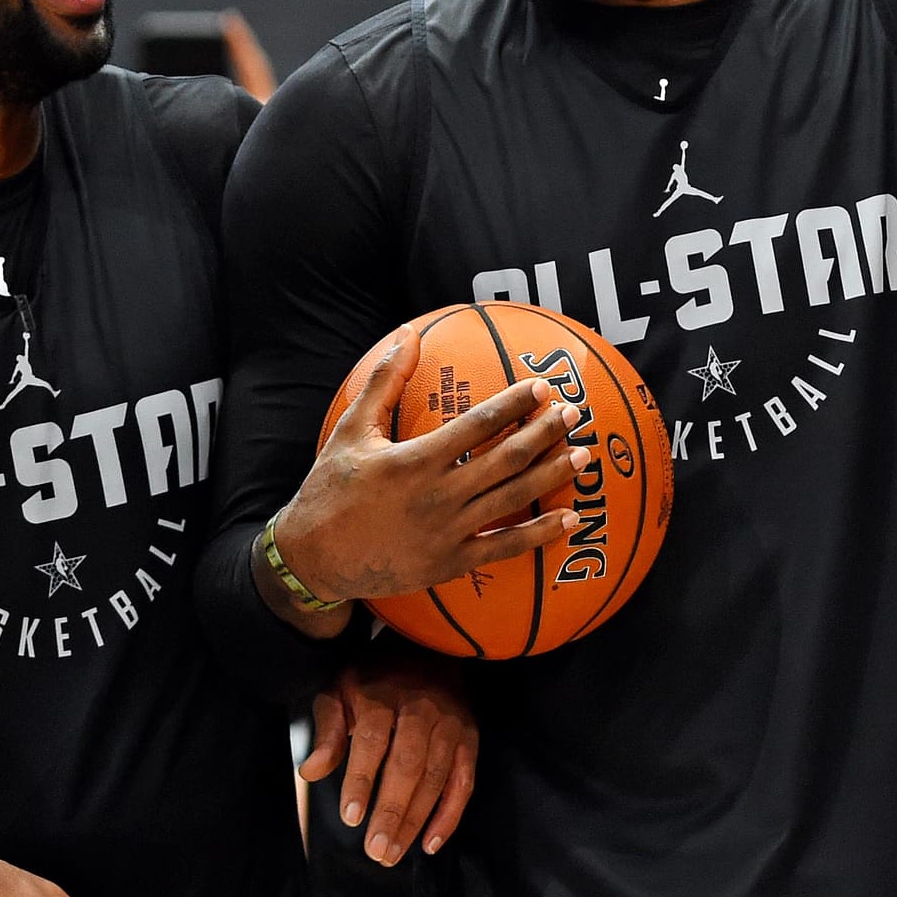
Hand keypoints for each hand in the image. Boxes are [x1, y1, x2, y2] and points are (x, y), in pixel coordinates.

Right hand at [273, 324, 587, 604]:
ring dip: (552, 475)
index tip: (542, 387)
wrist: (314, 559)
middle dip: (546, 434)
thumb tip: (407, 334)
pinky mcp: (451, 562)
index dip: (515, 404)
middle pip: (507, 459)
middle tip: (574, 414)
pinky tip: (570, 520)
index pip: (479, 424)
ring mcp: (449, 533)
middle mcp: (439, 495)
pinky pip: (505, 547)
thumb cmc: (330, 490)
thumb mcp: (351, 429)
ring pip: (513, 499)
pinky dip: (540, 534)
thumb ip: (383, 381)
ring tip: (583, 455)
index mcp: (416, 459)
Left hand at [302, 657, 478, 864]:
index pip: (374, 740)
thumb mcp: (340, 691)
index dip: (362, 780)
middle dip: (392, 810)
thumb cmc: (374, 679)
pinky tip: (429, 844)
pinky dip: (449, 816)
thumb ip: (327, 730)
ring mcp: (450, 725)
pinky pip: (464, 783)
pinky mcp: (469, 739)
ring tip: (391, 853)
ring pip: (436, 778)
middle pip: (408, 764)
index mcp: (383, 695)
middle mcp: (421, 709)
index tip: (350, 817)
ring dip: (416, 821)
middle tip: (375, 850)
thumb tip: (310, 771)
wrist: (426, 650)